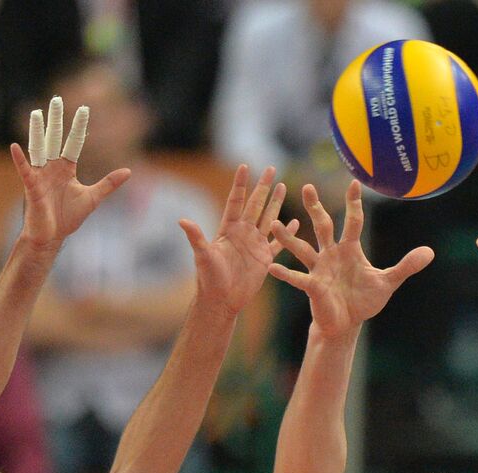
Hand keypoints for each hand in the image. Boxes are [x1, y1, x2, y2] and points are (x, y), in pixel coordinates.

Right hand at [9, 96, 130, 249]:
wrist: (52, 237)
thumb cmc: (68, 217)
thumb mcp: (93, 198)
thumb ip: (109, 183)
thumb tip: (128, 170)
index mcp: (66, 168)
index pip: (74, 143)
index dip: (79, 128)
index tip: (85, 109)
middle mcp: (52, 168)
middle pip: (54, 139)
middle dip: (56, 121)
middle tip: (57, 99)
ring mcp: (41, 176)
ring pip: (39, 149)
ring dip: (38, 132)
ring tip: (37, 114)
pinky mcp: (31, 188)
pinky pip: (25, 171)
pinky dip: (20, 159)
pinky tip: (15, 146)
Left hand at [180, 165, 294, 317]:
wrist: (222, 300)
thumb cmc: (209, 279)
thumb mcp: (203, 256)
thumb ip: (196, 237)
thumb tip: (182, 220)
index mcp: (229, 229)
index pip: (236, 201)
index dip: (240, 184)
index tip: (244, 166)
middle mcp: (243, 233)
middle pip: (256, 205)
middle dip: (264, 187)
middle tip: (272, 169)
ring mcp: (255, 245)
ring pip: (269, 218)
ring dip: (276, 203)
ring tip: (284, 186)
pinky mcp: (264, 258)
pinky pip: (278, 242)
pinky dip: (287, 232)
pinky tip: (295, 221)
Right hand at [269, 181, 432, 338]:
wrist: (346, 323)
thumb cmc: (364, 300)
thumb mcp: (388, 282)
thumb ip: (406, 266)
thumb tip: (430, 252)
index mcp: (349, 249)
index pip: (353, 221)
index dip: (353, 203)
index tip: (353, 183)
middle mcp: (331, 254)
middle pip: (323, 226)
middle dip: (316, 208)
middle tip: (308, 187)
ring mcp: (319, 269)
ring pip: (302, 248)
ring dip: (289, 238)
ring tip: (274, 224)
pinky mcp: (312, 287)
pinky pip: (297, 278)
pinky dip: (285, 273)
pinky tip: (272, 267)